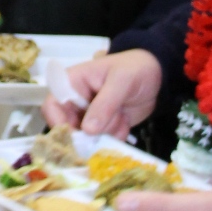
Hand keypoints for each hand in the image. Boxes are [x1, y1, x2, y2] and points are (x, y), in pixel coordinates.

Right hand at [43, 48, 162, 136]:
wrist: (159, 75)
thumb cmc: (136, 68)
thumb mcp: (121, 81)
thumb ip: (105, 104)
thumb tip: (88, 129)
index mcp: (72, 82)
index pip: (52, 105)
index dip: (58, 122)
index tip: (77, 136)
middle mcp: (77, 101)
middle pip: (68, 127)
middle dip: (88, 134)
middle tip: (107, 131)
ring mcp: (90, 116)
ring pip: (88, 138)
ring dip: (106, 133)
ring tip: (122, 116)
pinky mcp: (104, 127)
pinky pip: (102, 141)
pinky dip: (115, 136)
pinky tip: (126, 121)